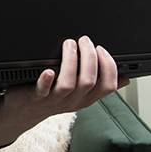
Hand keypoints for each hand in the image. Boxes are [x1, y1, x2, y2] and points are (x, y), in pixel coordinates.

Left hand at [4, 36, 128, 122]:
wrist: (25, 110)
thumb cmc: (53, 98)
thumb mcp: (81, 95)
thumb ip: (99, 86)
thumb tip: (125, 78)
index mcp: (87, 98)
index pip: (108, 86)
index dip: (109, 67)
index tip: (102, 49)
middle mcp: (73, 100)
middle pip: (89, 81)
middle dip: (90, 58)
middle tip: (85, 40)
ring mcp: (54, 99)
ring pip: (68, 84)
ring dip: (70, 62)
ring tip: (69, 44)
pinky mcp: (36, 96)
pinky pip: (42, 90)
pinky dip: (46, 80)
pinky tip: (48, 69)